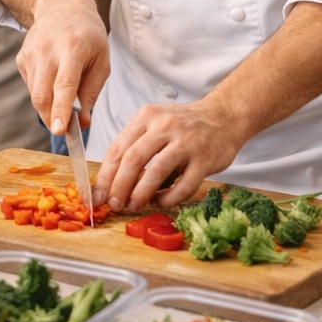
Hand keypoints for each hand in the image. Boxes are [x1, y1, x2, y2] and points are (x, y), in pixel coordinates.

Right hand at [15, 0, 109, 134]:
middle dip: (50, 118)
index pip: (64, 85)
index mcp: (73, 49)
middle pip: (42, 95)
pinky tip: (52, 77)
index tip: (60, 130)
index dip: (61, 110)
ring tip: (63, 94)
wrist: (61, 6)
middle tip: (63, 129)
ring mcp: (31, 53)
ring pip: (35, 94)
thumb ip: (92, 92)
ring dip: (48, 105)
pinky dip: (42, 92)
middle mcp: (47, 50)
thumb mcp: (102, 60)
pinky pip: (31, 86)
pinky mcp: (21, 58)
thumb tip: (83, 123)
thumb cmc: (87, 34)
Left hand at [92, 99, 243, 212]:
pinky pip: (183, 185)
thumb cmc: (183, 125)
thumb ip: (135, 145)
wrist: (224, 116)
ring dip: (141, 194)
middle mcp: (164, 126)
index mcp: (146, 116)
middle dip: (119, 186)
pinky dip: (168, 198)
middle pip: (133, 159)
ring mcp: (186, 142)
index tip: (97, 195)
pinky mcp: (205, 159)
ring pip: (156, 172)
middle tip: (114, 205)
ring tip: (133, 206)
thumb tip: (111, 181)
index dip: (105, 175)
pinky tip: (160, 202)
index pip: (118, 148)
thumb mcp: (155, 123)